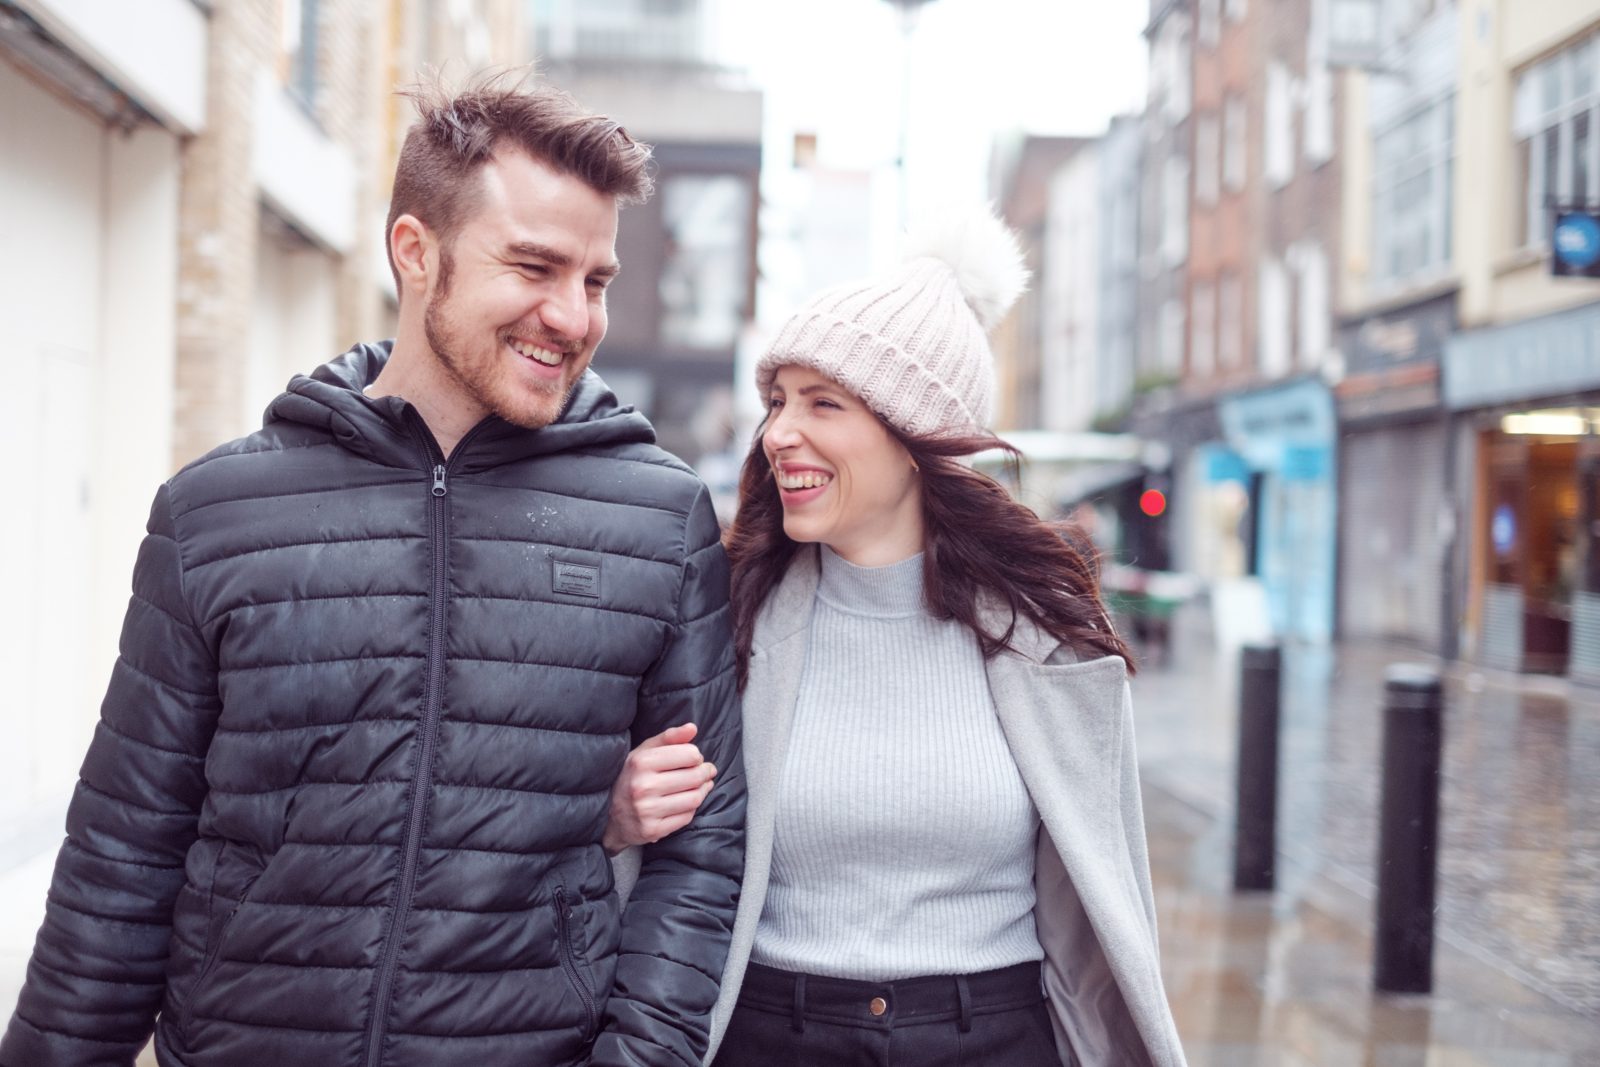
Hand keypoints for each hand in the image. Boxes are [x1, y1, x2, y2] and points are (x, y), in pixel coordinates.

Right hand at [602, 723, 717, 854]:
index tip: (694, 758)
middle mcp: (643, 786)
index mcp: (641, 762)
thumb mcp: (644, 751)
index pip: (690, 755)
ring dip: (702, 790)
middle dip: (705, 773)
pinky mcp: (653, 830)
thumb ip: (669, 737)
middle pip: (695, 777)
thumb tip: (693, 728)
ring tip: (700, 785)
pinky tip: (686, 802)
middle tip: (706, 771)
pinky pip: (687, 817)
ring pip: (695, 798)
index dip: (697, 756)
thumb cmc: (632, 776)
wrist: (609, 814)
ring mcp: (647, 810)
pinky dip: (692, 808)